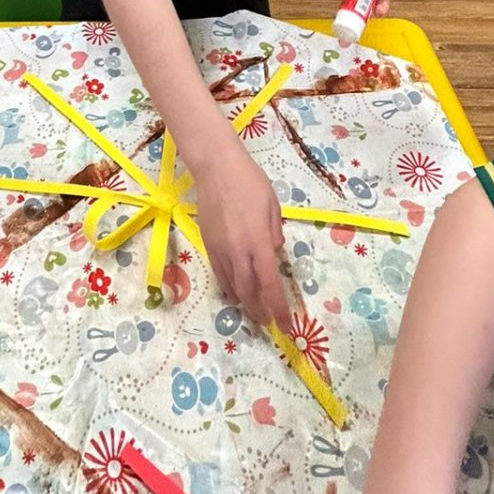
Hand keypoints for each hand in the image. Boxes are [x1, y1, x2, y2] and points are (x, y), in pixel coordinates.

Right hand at [190, 143, 288, 328]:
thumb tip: (274, 252)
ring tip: (253, 312)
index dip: (278, 308)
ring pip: (232, 286)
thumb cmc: (249, 182)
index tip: (286, 325)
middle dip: (260, 311)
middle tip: (269, 323)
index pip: (270, 284)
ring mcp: (220, 249)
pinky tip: (234, 292)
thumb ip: (274, 233)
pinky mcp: (207, 244)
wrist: (215, 168)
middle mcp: (238, 251)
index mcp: (258, 242)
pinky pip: (219, 274)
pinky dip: (228, 288)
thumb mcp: (273, 206)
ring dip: (244, 302)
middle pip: (249, 292)